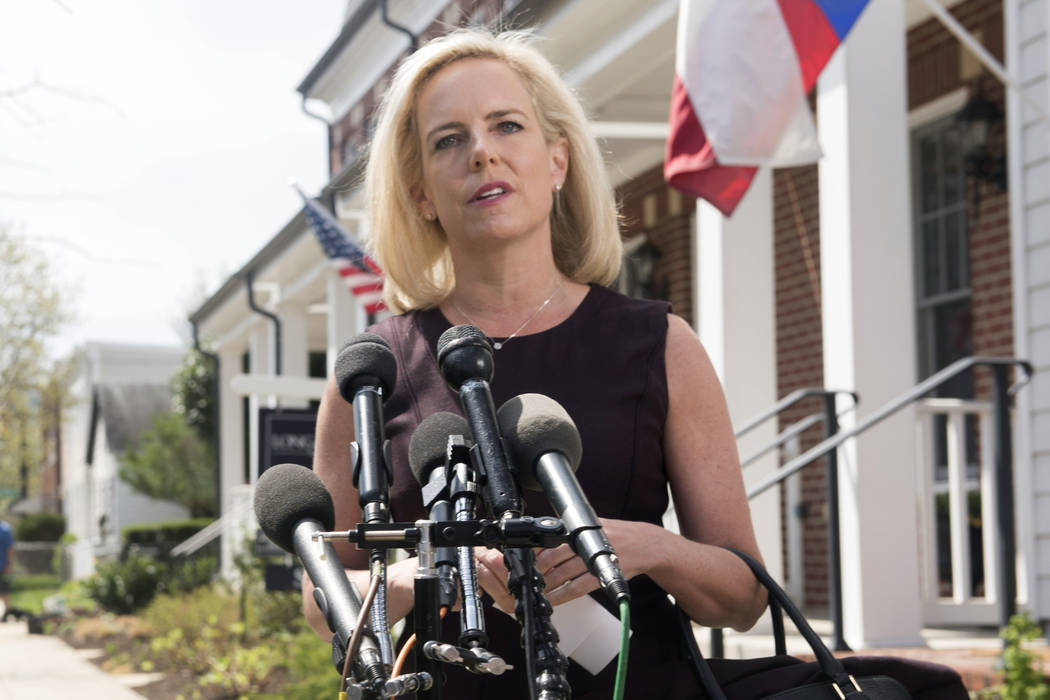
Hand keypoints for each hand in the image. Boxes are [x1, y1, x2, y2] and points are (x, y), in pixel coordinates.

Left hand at [475, 518, 664, 609]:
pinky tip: (552, 600)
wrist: (645, 545)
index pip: (550, 538)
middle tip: (523, 579)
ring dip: (546, 585)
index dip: (534, 550)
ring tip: (534, 591)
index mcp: (579, 528)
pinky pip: (578, 588)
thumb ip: (567, 525)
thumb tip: (542, 525)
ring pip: (563, 574)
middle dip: (537, 569)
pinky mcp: (602, 575)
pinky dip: (562, 596)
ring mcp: (594, 558)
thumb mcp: (590, 523)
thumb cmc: (613, 535)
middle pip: (553, 556)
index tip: (520, 560)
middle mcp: (585, 541)